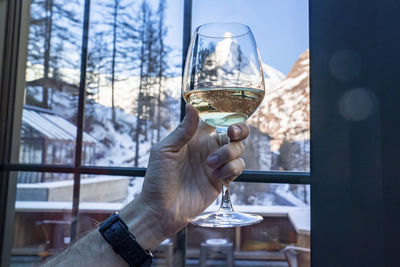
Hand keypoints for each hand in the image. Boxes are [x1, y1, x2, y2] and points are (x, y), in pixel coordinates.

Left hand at [120, 105, 248, 249]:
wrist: (161, 209)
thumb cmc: (157, 178)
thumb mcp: (165, 151)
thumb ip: (183, 130)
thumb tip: (191, 106)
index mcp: (194, 138)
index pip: (214, 119)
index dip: (223, 113)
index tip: (226, 112)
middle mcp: (207, 148)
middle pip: (234, 132)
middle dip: (239, 129)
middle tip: (232, 132)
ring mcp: (216, 164)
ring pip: (238, 149)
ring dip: (229, 152)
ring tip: (210, 163)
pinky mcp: (222, 180)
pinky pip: (238, 167)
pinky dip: (231, 168)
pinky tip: (216, 176)